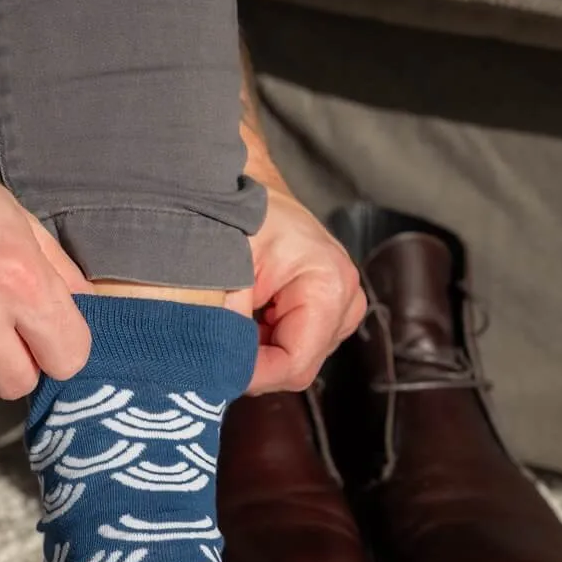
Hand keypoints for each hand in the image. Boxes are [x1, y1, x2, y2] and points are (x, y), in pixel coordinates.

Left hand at [226, 185, 366, 393]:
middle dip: (254, 363)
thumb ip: (223, 327)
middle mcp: (347, 299)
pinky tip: (249, 315)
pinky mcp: (331, 312)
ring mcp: (343, 307)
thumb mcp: (222, 270)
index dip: (251, 375)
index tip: (214, 370)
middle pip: (297, 367)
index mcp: (328, 284)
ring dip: (259, 351)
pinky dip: (265, 342)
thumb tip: (217, 374)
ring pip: (295, 362)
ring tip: (235, 314)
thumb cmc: (237, 215)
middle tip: (216, 337)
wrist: (250, 186)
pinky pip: (295, 348)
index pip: (294, 364)